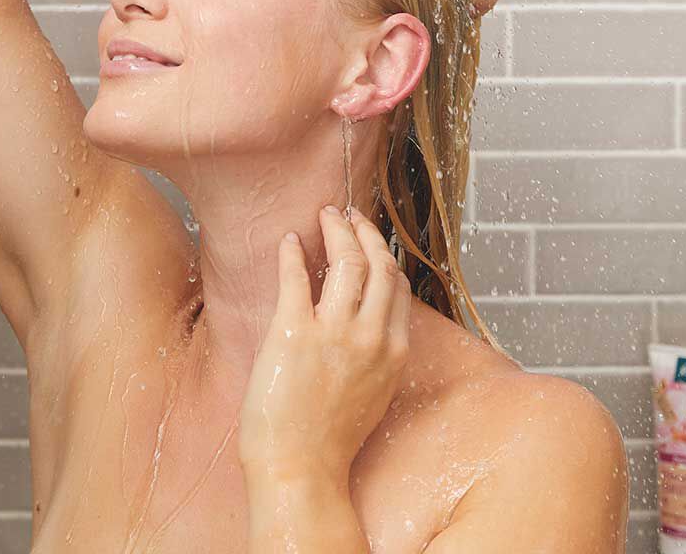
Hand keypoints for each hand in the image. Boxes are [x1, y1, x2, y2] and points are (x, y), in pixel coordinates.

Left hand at [237, 205, 412, 482]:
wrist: (299, 471)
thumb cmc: (329, 443)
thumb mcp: (373, 396)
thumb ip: (377, 359)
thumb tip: (368, 330)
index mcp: (394, 353)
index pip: (398, 288)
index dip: (384, 256)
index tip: (371, 241)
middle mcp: (371, 337)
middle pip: (378, 265)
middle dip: (365, 231)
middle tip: (348, 214)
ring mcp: (334, 333)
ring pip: (346, 262)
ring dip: (336, 231)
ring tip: (325, 215)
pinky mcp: (293, 333)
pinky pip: (296, 278)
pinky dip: (292, 253)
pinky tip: (288, 241)